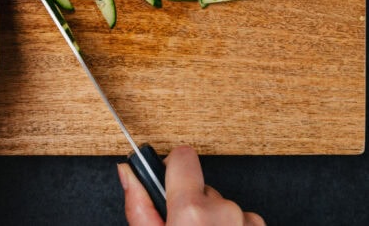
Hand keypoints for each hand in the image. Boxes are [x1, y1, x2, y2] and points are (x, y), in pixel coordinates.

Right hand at [118, 145, 264, 225]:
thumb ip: (139, 205)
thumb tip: (128, 172)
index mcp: (192, 210)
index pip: (183, 156)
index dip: (173, 168)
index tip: (170, 184)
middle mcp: (223, 210)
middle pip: (202, 187)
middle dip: (193, 204)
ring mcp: (247, 221)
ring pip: (222, 205)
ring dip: (213, 220)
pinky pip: (242, 218)